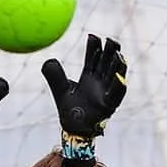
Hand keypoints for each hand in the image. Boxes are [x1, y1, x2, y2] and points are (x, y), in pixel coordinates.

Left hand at [41, 34, 127, 166]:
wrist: (74, 131)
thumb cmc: (70, 111)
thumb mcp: (61, 91)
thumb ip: (55, 76)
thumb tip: (48, 59)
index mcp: (89, 77)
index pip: (94, 58)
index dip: (94, 47)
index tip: (93, 35)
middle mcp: (101, 82)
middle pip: (108, 63)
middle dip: (111, 51)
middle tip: (110, 40)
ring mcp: (107, 93)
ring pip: (116, 76)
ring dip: (118, 66)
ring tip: (119, 55)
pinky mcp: (110, 105)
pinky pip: (116, 95)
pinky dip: (119, 86)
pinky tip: (119, 77)